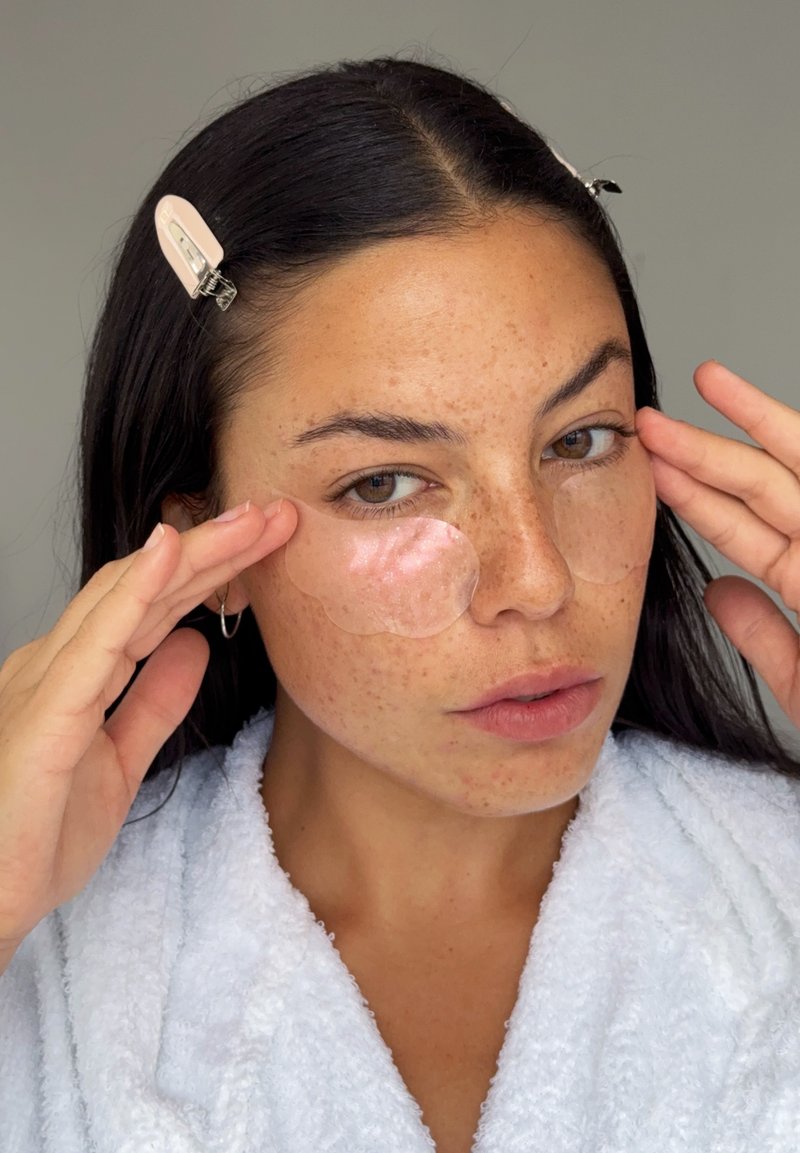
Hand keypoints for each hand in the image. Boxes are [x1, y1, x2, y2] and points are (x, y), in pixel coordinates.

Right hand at [0, 499, 296, 971]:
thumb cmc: (34, 838)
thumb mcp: (119, 762)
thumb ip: (154, 702)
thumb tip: (195, 645)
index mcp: (75, 676)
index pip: (152, 607)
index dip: (209, 571)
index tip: (266, 546)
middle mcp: (57, 663)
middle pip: (146, 589)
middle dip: (215, 548)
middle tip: (277, 514)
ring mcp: (47, 680)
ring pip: (129, 597)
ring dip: (194, 553)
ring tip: (250, 519)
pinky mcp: (47, 711)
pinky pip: (99, 640)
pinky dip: (138, 590)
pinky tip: (172, 550)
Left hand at [635, 360, 799, 729]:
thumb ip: (765, 635)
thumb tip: (719, 590)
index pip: (748, 528)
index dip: (699, 493)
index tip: (653, 465)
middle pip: (770, 489)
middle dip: (709, 450)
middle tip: (650, 418)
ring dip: (758, 428)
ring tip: (708, 383)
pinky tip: (774, 420)